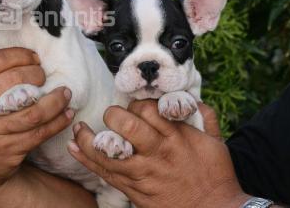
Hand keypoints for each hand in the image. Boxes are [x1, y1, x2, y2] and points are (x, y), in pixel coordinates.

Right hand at [0, 37, 74, 203]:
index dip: (18, 55)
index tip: (33, 57)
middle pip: (15, 81)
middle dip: (36, 74)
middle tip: (45, 74)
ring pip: (32, 110)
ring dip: (55, 100)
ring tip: (65, 93)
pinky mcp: (9, 149)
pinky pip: (40, 132)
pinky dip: (58, 122)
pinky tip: (67, 114)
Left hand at [68, 100, 250, 207]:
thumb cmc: (216, 175)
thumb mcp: (216, 142)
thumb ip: (205, 116)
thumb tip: (193, 99)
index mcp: (176, 136)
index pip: (147, 109)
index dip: (138, 104)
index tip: (137, 108)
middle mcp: (157, 152)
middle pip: (126, 125)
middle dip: (114, 115)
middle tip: (113, 116)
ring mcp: (143, 173)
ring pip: (108, 151)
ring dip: (88, 138)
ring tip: (79, 128)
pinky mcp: (134, 190)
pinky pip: (105, 173)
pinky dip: (86, 159)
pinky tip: (73, 147)